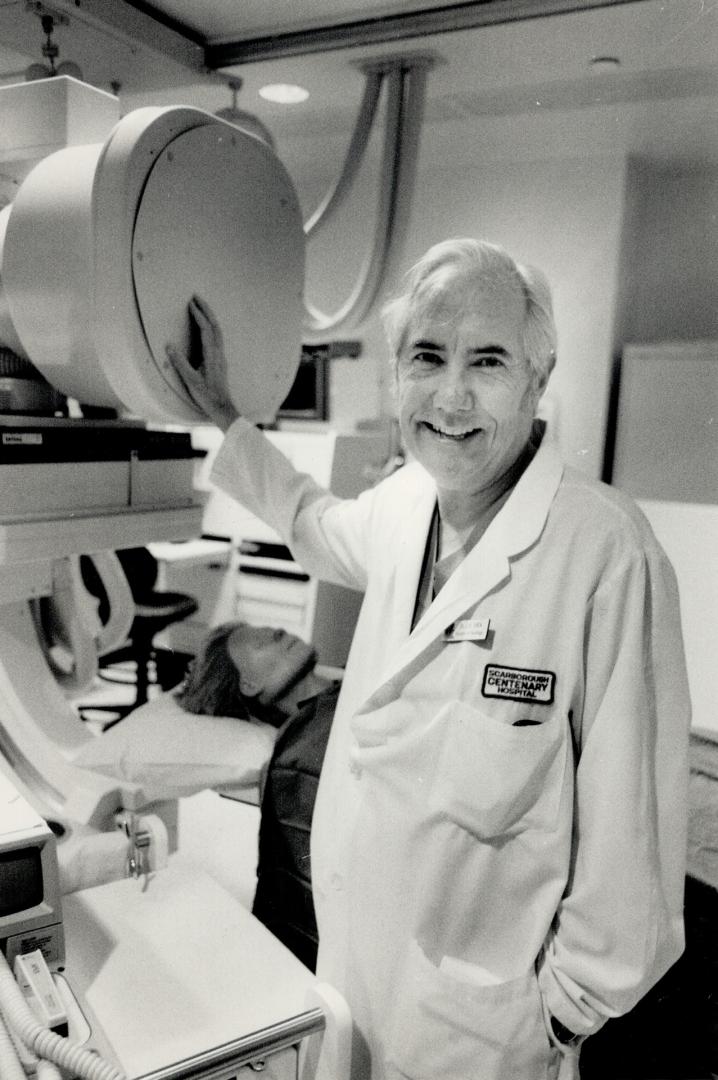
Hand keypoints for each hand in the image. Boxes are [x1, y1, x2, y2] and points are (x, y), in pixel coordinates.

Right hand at [166, 295, 239, 430]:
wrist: (222, 408)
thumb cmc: (207, 396)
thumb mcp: (190, 380)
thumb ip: (180, 363)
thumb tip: (169, 346)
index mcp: (212, 355)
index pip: (206, 329)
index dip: (198, 315)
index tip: (190, 303)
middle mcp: (219, 353)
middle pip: (215, 325)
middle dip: (206, 310)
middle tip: (196, 297)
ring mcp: (221, 357)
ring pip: (218, 331)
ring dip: (210, 317)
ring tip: (201, 307)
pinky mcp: (220, 361)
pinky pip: (218, 338)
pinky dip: (211, 327)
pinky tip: (206, 328)